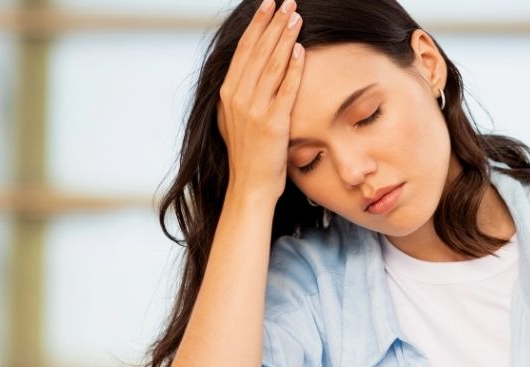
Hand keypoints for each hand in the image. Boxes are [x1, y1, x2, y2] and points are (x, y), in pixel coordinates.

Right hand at [217, 0, 304, 199]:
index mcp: (228, 93)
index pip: (244, 50)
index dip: (257, 25)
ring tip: (297, 16)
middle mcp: (238, 98)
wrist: (249, 186)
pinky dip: (293, 68)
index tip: (267, 5)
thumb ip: (239, 96)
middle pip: (258, 51)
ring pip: (272, 65)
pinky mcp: (272, 123)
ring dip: (285, 38)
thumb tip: (245, 74)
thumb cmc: (248, 155)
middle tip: (287, 2)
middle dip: (273, 23)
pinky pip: (285, 89)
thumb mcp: (234, 119)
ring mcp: (254, 110)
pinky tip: (301, 50)